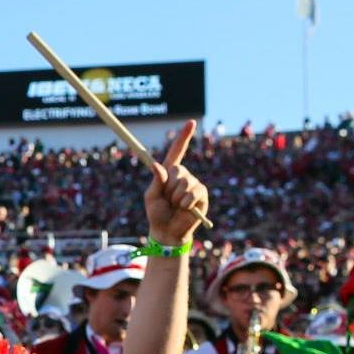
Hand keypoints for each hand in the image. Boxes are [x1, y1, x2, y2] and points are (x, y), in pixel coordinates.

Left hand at [142, 121, 208, 246]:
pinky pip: (192, 194)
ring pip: (184, 184)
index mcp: (170, 173)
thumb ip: (156, 181)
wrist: (167, 231)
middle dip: (168, 188)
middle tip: (167, 200)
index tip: (191, 122)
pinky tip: (184, 210)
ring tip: (175, 206)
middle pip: (177, 170)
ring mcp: (194, 184)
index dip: (184, 137)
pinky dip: (184, 204)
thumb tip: (157, 166)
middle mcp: (183, 175)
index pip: (177, 151)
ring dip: (175, 198)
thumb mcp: (151, 197)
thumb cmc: (157, 213)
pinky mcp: (202, 194)